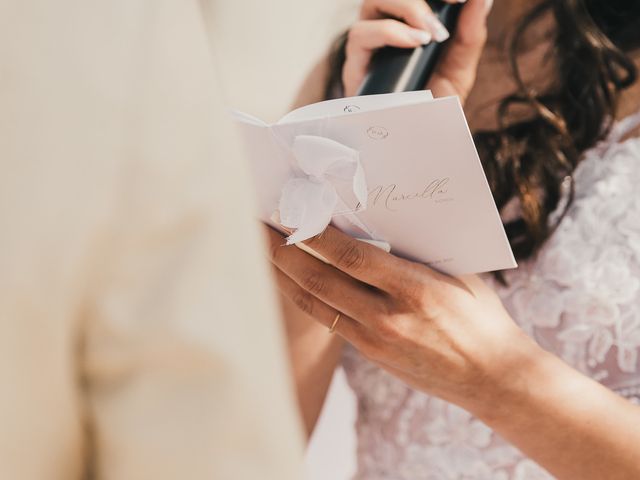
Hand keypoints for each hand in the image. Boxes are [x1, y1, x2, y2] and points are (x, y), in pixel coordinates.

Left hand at [265, 225, 538, 410]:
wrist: (494, 378)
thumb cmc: (482, 318)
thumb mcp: (458, 275)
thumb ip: (415, 253)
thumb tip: (375, 223)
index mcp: (415, 290)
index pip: (350, 257)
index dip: (314, 235)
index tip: (289, 213)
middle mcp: (388, 318)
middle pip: (320, 280)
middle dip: (282, 251)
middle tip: (257, 226)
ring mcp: (375, 341)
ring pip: (316, 303)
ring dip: (283, 275)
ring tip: (261, 250)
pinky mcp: (370, 355)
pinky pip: (327, 320)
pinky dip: (304, 297)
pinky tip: (288, 281)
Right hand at [343, 0, 491, 101]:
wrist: (415, 140)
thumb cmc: (432, 103)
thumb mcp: (460, 69)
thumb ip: (470, 35)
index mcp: (407, 21)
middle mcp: (384, 25)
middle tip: (454, 2)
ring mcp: (367, 44)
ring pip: (373, 2)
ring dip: (407, 8)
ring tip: (432, 33)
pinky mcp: (355, 65)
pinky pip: (360, 35)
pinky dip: (389, 32)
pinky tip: (414, 43)